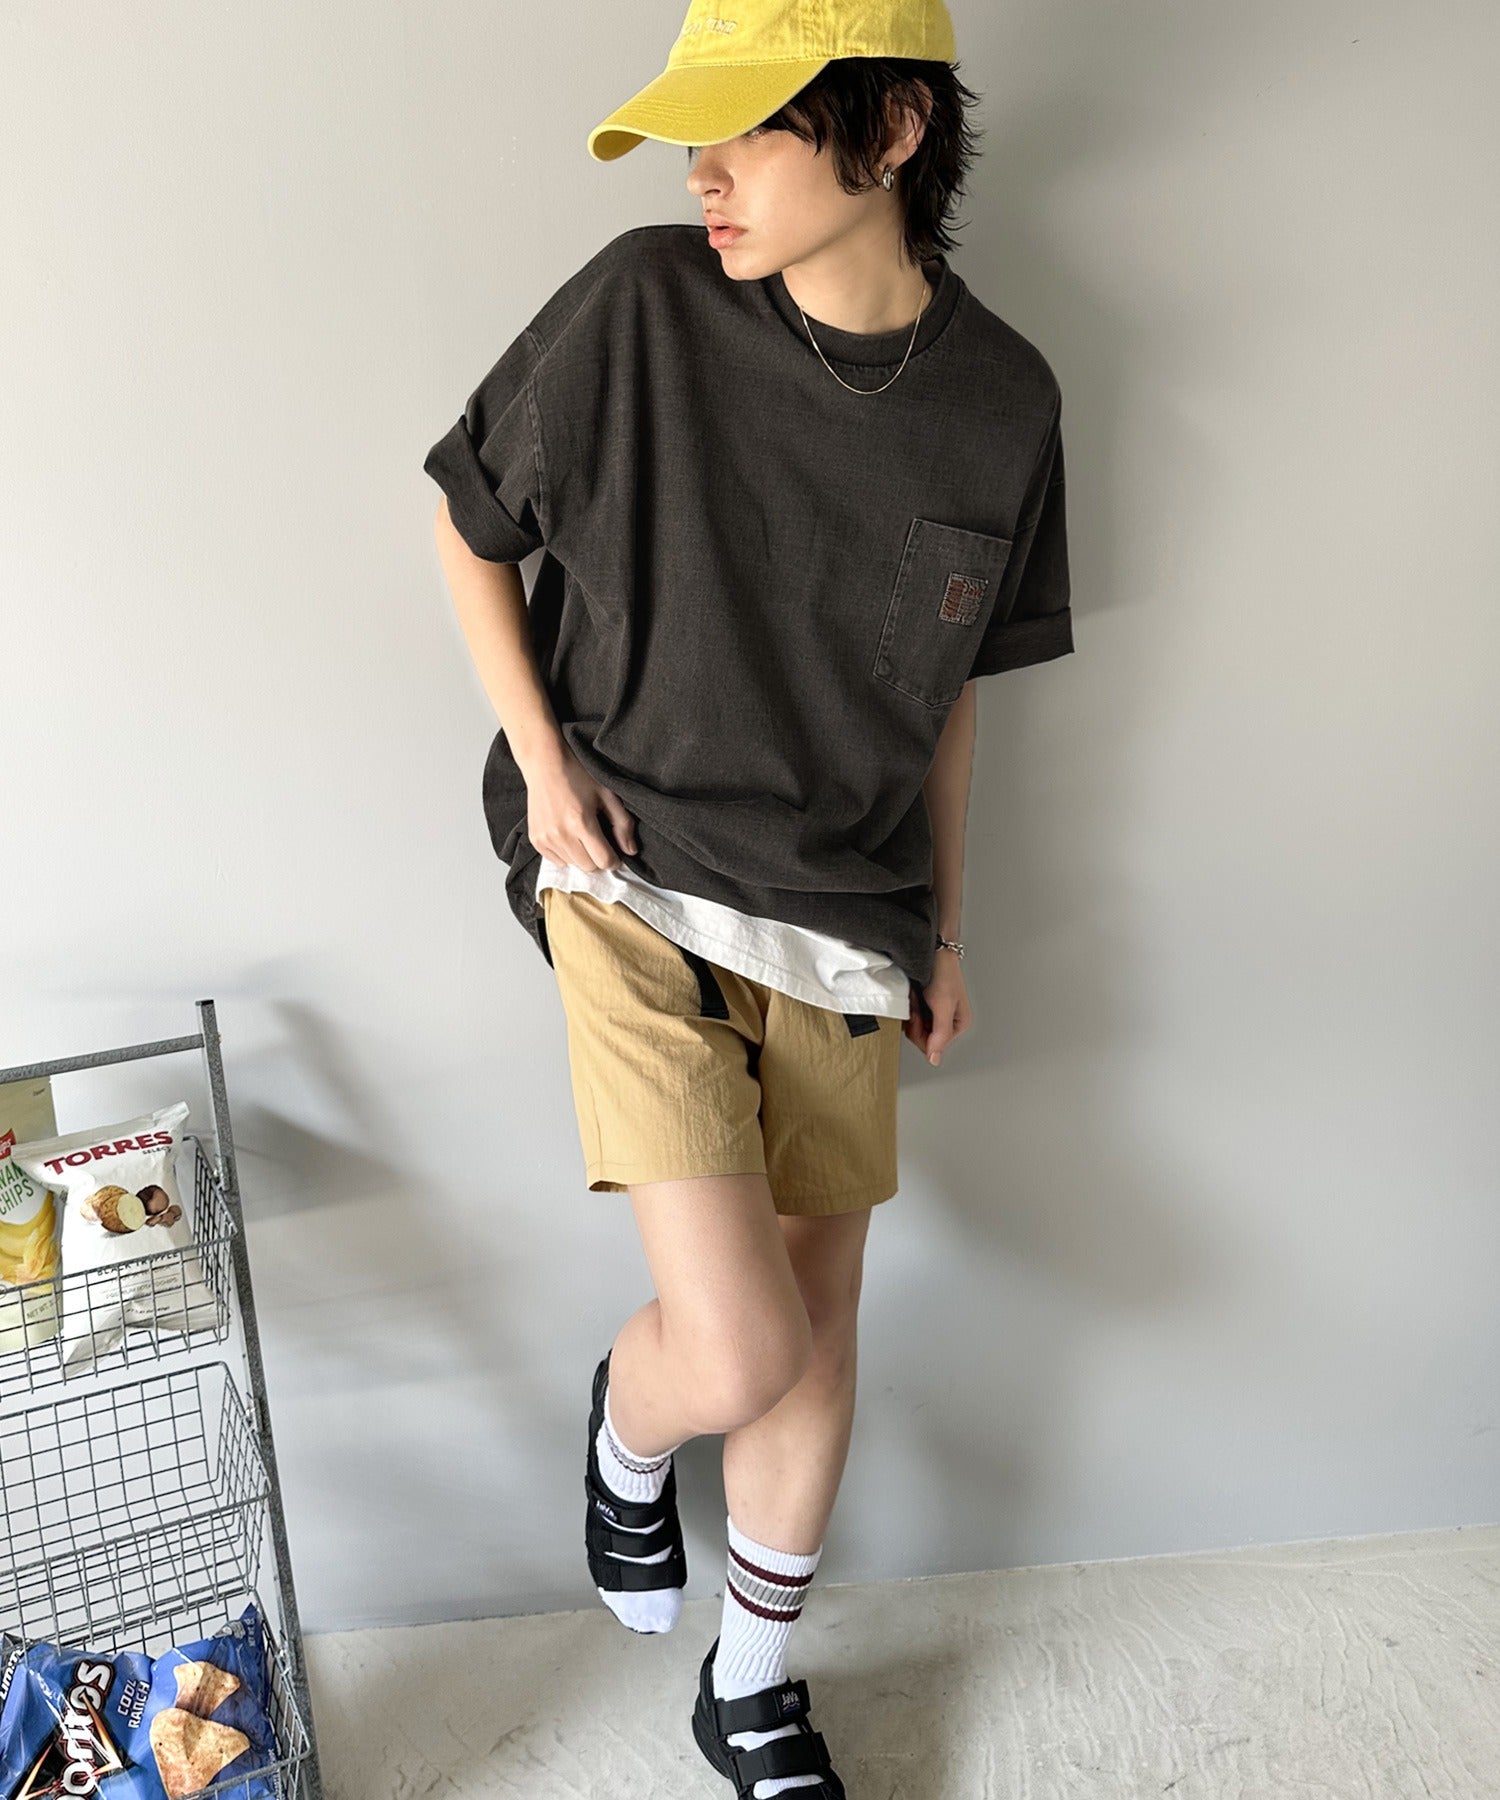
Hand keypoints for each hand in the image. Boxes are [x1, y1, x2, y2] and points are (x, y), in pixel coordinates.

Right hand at [525, 747, 638, 870]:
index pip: (603, 860)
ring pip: (573, 865)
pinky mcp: (536, 840)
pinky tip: (566, 834)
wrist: (545, 764)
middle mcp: (561, 834)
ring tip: (580, 833)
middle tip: (597, 839)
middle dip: (597, 857)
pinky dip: (565, 853)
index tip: (614, 851)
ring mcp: (546, 838)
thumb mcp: (607, 794)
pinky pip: (557, 861)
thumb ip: (622, 824)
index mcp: (581, 822)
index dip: (614, 859)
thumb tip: (631, 851)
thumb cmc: (578, 775)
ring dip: (581, 855)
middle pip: (589, 866)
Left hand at [905, 953, 971, 1065]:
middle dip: (916, 1021)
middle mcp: (949, 1021)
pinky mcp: (926, 1006)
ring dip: (912, 1012)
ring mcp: (936, 1013)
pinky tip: (914, 994)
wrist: (933, 949)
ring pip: (916, 1028)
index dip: (921, 1033)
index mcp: (959, 1024)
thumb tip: (935, 1059)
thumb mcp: (943, 1005)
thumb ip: (940, 1034)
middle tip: (918, 1002)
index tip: (919, 1015)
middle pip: (923, 1038)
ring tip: (917, 996)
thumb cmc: (943, 971)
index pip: (934, 1046)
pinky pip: (912, 1016)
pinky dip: (909, 1006)